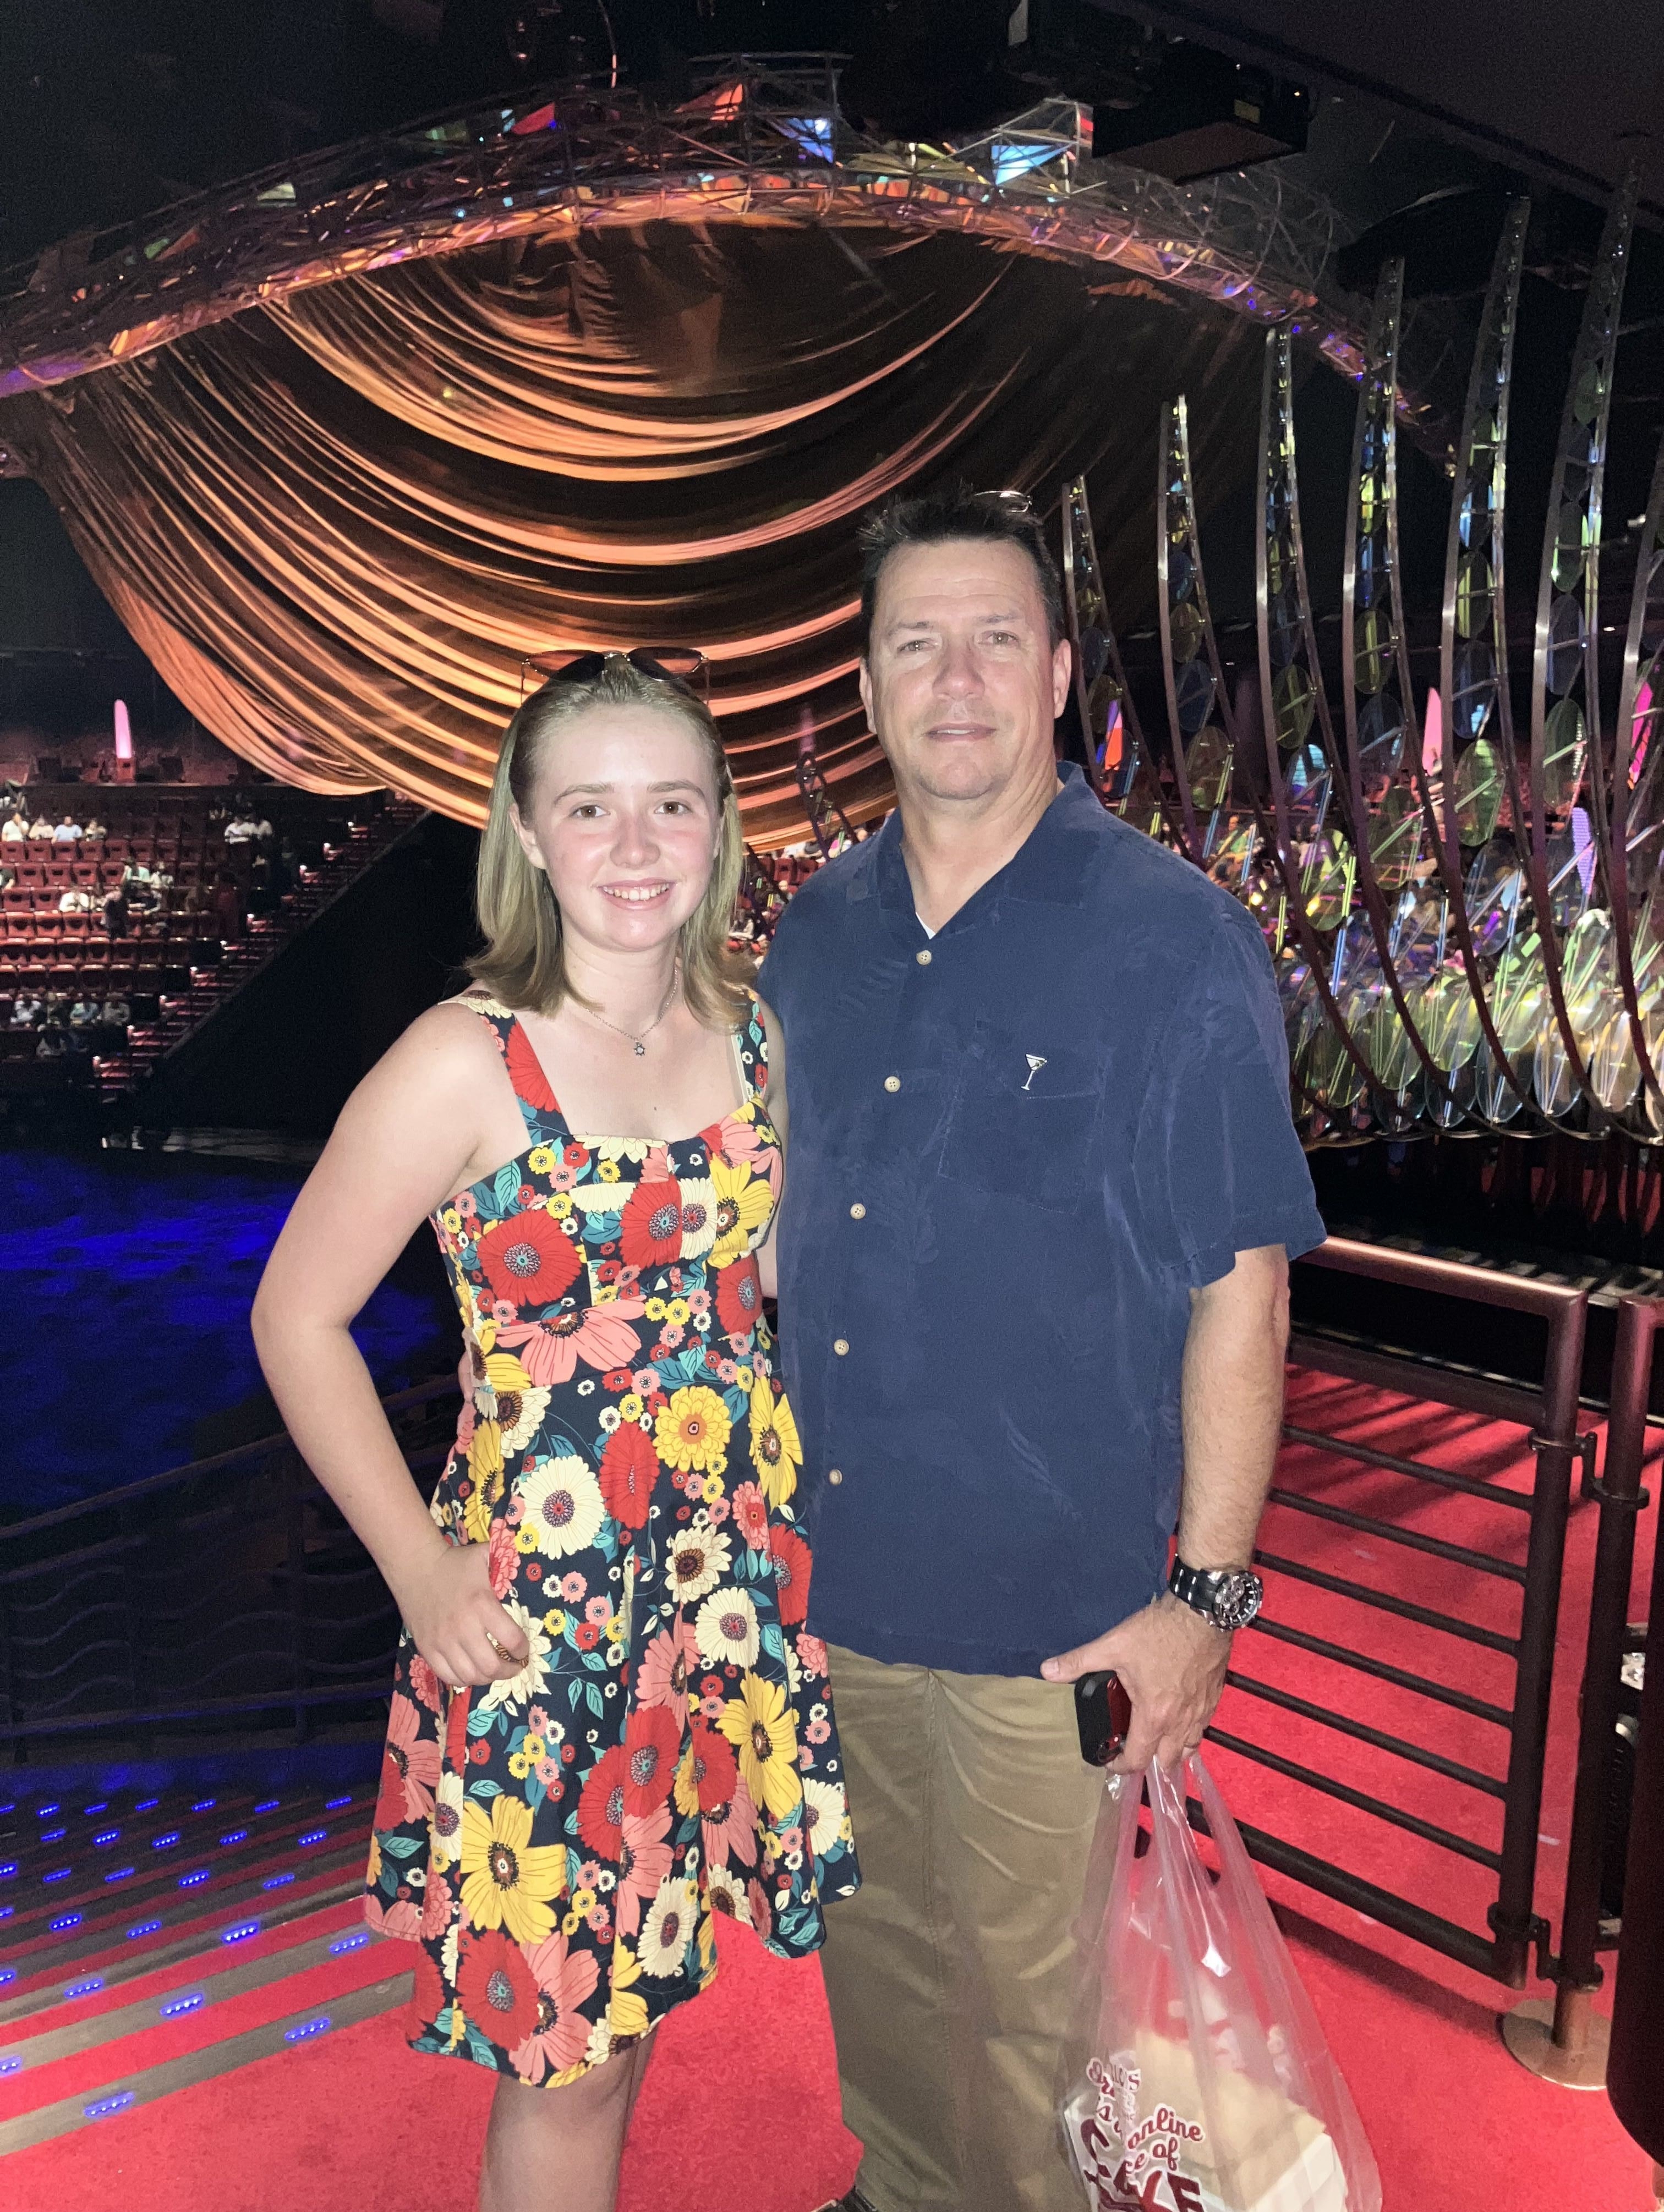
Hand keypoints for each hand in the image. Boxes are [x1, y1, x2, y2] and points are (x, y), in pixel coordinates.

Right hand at [397, 1540, 528, 1689]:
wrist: (416, 1566)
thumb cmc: (456, 1563)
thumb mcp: (486, 1556)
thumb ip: (509, 1563)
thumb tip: (531, 1569)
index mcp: (482, 1604)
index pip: (512, 1640)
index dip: (523, 1650)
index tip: (524, 1650)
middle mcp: (463, 1627)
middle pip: (491, 1666)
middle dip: (509, 1671)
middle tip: (514, 1667)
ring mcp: (442, 1641)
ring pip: (470, 1676)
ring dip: (487, 1678)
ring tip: (494, 1670)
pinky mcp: (426, 1648)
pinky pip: (448, 1676)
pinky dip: (463, 1680)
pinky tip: (471, 1671)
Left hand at [1042, 1594, 1230, 1772]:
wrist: (1202, 1612)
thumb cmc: (1159, 1631)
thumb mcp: (1114, 1645)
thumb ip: (1079, 1661)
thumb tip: (1047, 1671)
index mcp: (1154, 1715)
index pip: (1137, 1759)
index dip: (1119, 1764)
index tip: (1109, 1757)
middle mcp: (1180, 1722)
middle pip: (1166, 1762)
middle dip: (1147, 1760)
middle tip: (1131, 1744)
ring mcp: (1201, 1713)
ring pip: (1188, 1749)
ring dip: (1171, 1750)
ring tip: (1155, 1736)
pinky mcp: (1213, 1700)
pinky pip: (1201, 1729)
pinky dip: (1188, 1732)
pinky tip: (1177, 1716)